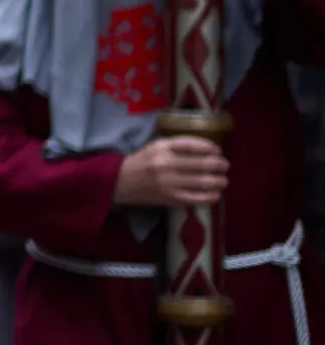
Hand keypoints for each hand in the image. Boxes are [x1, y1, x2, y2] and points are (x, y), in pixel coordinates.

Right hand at [113, 136, 229, 207]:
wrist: (120, 182)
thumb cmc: (142, 162)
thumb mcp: (155, 146)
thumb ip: (177, 145)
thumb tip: (207, 149)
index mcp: (161, 148)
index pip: (192, 145)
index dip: (209, 147)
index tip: (218, 150)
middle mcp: (166, 164)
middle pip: (201, 163)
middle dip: (219, 165)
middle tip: (224, 166)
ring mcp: (168, 183)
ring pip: (202, 182)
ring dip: (218, 181)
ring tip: (223, 180)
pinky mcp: (169, 198)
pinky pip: (195, 199)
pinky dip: (209, 197)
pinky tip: (215, 195)